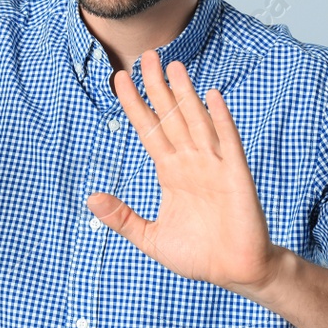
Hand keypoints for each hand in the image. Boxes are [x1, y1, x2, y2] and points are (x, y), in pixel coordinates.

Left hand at [86, 53, 279, 294]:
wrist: (236, 272)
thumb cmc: (199, 255)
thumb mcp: (151, 238)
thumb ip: (123, 219)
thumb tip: (91, 200)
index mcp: (171, 173)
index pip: (149, 130)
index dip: (134, 104)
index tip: (119, 79)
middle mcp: (191, 163)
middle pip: (170, 116)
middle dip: (157, 87)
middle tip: (146, 55)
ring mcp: (214, 166)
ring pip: (196, 121)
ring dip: (185, 94)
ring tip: (173, 65)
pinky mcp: (236, 176)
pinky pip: (228, 142)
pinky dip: (220, 119)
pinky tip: (212, 96)